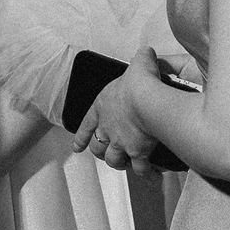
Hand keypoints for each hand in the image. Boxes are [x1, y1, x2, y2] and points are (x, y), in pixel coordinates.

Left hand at [73, 46, 162, 173]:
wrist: (146, 101)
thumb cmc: (138, 83)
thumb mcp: (139, 63)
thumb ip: (141, 58)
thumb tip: (147, 53)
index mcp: (102, 106)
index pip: (86, 124)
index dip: (81, 136)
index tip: (77, 146)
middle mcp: (108, 128)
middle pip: (97, 147)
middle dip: (100, 153)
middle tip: (105, 155)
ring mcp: (121, 143)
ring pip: (114, 160)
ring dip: (119, 164)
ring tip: (125, 165)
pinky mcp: (137, 153)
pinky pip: (141, 169)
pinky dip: (147, 174)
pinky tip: (153, 176)